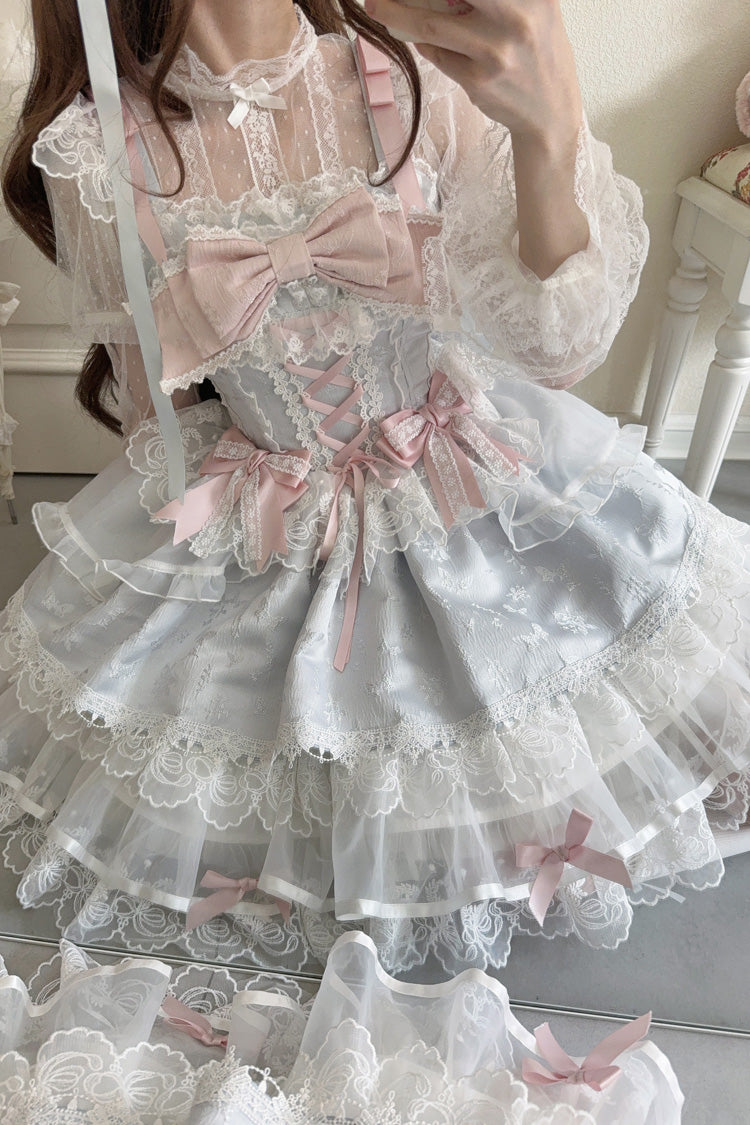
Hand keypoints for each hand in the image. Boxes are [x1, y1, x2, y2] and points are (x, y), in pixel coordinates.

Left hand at [364, 0, 582, 150]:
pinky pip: (437, 54)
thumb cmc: (538, 52)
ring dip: (397, 14)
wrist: (551, 113)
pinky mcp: (477, 80)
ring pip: (431, 24)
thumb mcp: (537, 9)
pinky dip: (423, 41)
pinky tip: (416, 35)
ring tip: (377, 5)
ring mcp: (494, 52)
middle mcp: (517, 18)